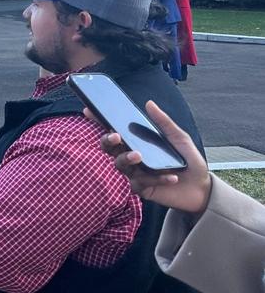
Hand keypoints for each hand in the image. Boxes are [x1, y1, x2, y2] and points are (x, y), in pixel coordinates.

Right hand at [87, 100, 211, 215]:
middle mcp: (132, 157)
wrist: (202, 188)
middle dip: (108, 141)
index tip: (90, 111)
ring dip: (127, 159)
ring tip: (140, 155)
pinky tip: (171, 177)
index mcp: (136, 142)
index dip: (99, 121)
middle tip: (116, 136)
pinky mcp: (142, 189)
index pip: (113, 130)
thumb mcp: (180, 138)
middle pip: (109, 149)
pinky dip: (156, 179)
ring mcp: (135, 173)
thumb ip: (164, 122)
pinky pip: (140, 183)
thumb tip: (149, 103)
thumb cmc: (188, 161)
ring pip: (120, 166)